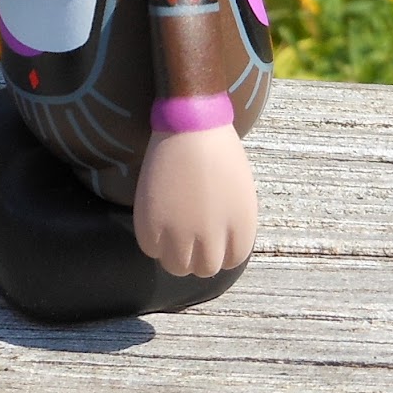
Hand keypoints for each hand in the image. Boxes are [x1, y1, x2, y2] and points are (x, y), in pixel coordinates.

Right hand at [132, 127, 256, 277]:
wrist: (192, 124)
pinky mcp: (153, 223)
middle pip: (205, 268)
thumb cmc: (219, 149)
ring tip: (170, 234)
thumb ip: (232, 221)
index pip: (232, 260)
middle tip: (188, 239)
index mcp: (242, 227)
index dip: (219, 251)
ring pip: (177, 266)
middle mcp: (214, 236)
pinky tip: (155, 223)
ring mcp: (182, 232)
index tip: (210, 241)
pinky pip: (151, 249)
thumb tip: (218, 241)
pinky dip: (153, 242)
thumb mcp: (241, 191)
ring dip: (174, 254)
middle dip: (198, 256)